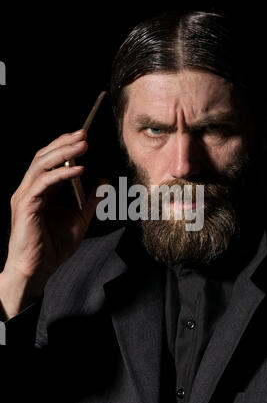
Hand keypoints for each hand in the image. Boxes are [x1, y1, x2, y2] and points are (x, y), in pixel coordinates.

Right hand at [0, 129, 103, 317]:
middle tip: (83, 133)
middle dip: (64, 143)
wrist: (38, 269)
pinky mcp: (26, 206)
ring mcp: (25, 196)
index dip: (65, 146)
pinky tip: (78, 169)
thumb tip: (104, 183)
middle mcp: (30, 189)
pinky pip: (44, 183)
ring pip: (41, 165)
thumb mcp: (80, 220)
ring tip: (81, 144)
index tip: (83, 137)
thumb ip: (91, 201)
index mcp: (41, 191)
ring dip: (63, 152)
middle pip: (44, 157)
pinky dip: (61, 173)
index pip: (50, 160)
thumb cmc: (54, 246)